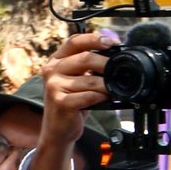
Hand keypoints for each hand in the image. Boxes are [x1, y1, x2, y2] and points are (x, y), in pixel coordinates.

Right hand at [38, 31, 110, 149]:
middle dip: (106, 63)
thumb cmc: (70, 103)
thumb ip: (87, 66)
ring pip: (89, 80)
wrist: (57, 130)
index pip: (75, 41)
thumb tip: (112, 56)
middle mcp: (52, 71)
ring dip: (106, 85)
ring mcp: (54, 87)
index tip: (112, 43)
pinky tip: (104, 99)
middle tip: (118, 69)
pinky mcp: (61, 102)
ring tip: (113, 89)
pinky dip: (101, 97)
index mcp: (56, 60)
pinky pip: (88, 96)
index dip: (95, 39)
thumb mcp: (76, 79)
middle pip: (84, 58)